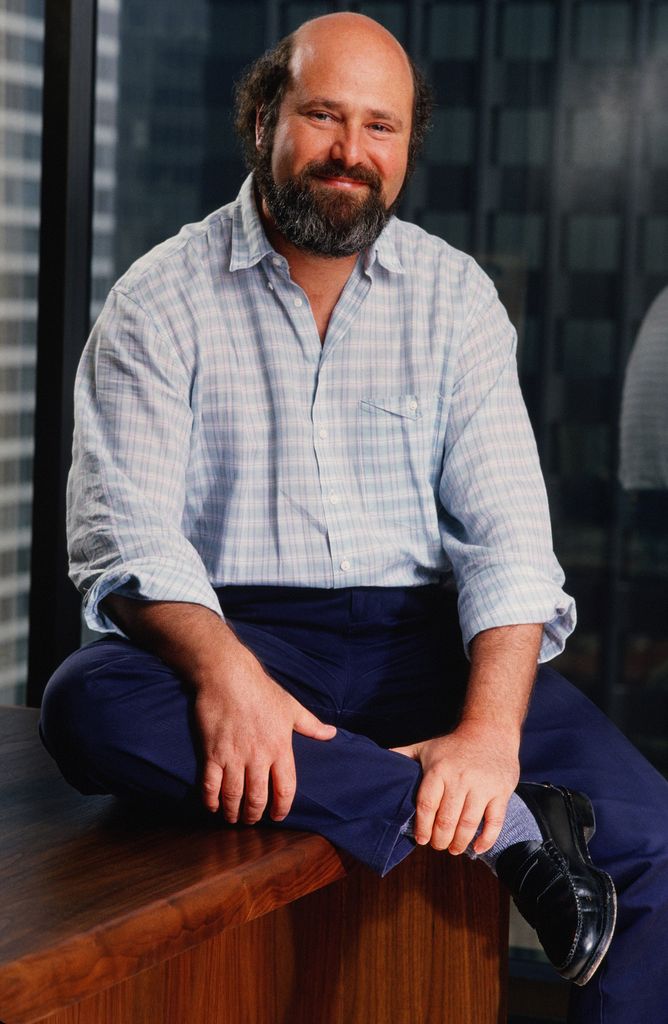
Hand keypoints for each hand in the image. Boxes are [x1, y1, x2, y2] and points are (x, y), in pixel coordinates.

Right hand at [195, 640, 335, 824]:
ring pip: (234, 796)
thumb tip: (332, 733)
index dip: (282, 808)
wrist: (228, 675)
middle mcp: (258, 756)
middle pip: (257, 798)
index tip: (277, 816)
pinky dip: (211, 800)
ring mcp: (234, 756)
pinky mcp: (212, 753)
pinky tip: (212, 806)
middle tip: (252, 820)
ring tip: (233, 818)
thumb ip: (311, 725)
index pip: (285, 789)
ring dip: (233, 812)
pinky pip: (210, 785)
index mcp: (280, 747)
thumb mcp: (291, 707)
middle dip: (255, 815)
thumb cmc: (261, 689)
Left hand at [391, 722, 518, 854]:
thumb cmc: (453, 745)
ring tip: (453, 849)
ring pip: (468, 824)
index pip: (426, 806)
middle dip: (440, 840)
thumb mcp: (426, 747)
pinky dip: (486, 840)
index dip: (422, 827)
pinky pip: (494, 822)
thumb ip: (402, 755)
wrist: (490, 731)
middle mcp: (459, 779)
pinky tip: (477, 848)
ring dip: (459, 843)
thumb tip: (377, 761)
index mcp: (438, 770)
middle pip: (446, 820)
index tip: (421, 839)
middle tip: (438, 845)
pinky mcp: (501, 792)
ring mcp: (482, 786)